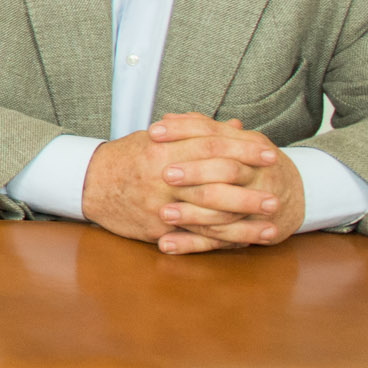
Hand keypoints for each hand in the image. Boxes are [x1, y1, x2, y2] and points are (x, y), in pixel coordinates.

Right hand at [82, 113, 305, 253]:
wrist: (90, 184)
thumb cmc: (128, 157)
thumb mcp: (159, 138)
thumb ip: (198, 131)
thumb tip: (237, 126)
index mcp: (163, 150)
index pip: (211, 146)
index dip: (242, 150)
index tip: (269, 154)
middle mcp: (162, 178)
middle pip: (214, 182)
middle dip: (249, 190)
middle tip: (277, 194)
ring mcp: (159, 205)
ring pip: (208, 214)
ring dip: (244, 221)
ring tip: (271, 221)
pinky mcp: (157, 228)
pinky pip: (195, 235)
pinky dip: (223, 240)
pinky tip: (246, 241)